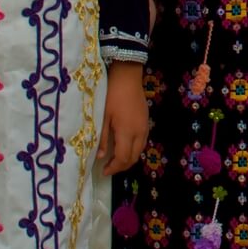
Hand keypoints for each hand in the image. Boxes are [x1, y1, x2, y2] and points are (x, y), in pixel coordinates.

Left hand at [98, 61, 149, 175]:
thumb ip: (103, 138)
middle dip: (122, 166)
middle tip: (109, 167)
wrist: (127, 77)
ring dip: (129, 159)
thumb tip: (100, 156)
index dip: (114, 168)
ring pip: (140, 151)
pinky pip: (142, 142)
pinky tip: (124, 146)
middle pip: (134, 158)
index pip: (123, 158)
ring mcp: (145, 127)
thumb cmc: (111, 95)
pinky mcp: (146, 122)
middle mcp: (139, 133)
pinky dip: (134, 150)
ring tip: (115, 159)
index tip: (103, 171)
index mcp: (127, 132)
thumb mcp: (103, 117)